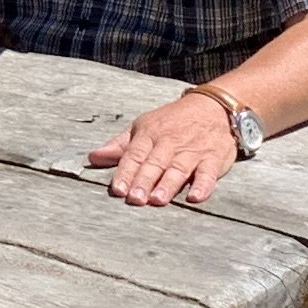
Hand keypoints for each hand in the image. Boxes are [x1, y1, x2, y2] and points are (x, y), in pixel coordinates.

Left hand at [87, 89, 240, 207]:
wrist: (214, 107)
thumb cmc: (173, 121)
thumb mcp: (144, 126)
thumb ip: (120, 145)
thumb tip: (92, 158)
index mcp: (150, 134)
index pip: (134, 155)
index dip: (125, 172)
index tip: (117, 190)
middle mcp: (170, 143)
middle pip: (155, 164)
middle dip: (144, 181)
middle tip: (135, 199)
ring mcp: (193, 151)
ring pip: (178, 169)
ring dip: (168, 184)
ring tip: (158, 200)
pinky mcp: (214, 158)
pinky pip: (208, 173)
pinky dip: (203, 185)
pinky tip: (196, 197)